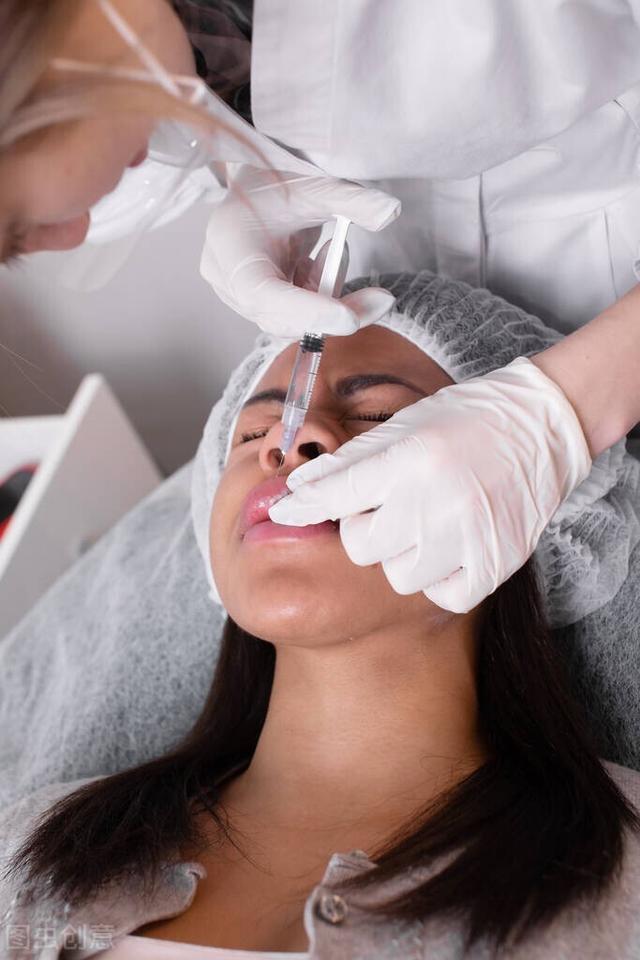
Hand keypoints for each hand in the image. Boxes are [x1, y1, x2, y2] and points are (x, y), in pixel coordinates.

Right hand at [199, 164, 400, 336]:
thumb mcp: (316, 186)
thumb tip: (390, 212)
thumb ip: (353, 200)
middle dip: (333, 313)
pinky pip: (296, 313)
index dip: (306, 312)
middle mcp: (227, 278)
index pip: (263, 294)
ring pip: (292, 320)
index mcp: (229, 245)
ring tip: (334, 249)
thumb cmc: (277, 181)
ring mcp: (239, 294)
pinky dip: (320, 294)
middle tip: (381, 301)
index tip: (349, 318)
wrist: (257, 182)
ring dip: (328, 297)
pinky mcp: (257, 301)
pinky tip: (320, 259)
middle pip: (281, 318)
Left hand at [268, 358, 591, 612]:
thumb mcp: (405, 425)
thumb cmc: (467, 420)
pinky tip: (448, 548)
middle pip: (361, 547)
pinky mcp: (497, 563)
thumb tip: (300, 487)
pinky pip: (442, 595)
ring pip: (398, 576)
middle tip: (388, 507)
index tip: (282, 513)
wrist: (543, 426)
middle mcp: (438, 500)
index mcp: (412, 458)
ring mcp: (470, 536)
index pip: (338, 494)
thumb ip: (351, 460)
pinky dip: (438, 578)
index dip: (303, 506)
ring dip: (401, 555)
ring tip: (424, 526)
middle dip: (364, 529)